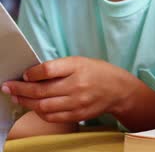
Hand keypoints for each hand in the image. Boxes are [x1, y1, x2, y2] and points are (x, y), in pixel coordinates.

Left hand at [1, 56, 134, 122]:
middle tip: (8, 87)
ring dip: (26, 102)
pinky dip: (40, 112)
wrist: (119, 89)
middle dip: (20, 89)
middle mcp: (77, 85)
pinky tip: (35, 107)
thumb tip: (32, 75)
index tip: (24, 74)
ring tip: (18, 97)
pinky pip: (52, 116)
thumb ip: (59, 67)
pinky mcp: (78, 114)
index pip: (47, 70)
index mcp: (77, 67)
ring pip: (43, 105)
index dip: (31, 73)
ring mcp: (77, 102)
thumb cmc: (98, 72)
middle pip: (41, 90)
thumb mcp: (80, 61)